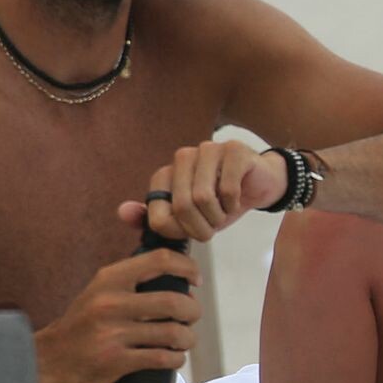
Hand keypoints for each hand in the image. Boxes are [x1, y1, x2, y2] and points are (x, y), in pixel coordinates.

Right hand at [33, 247, 202, 382]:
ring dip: (188, 339)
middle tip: (192, 317)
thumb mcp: (100, 290)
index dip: (187, 267)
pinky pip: (162, 358)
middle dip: (193, 311)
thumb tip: (179, 278)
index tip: (195, 280)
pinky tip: (175, 358)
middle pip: (174, 301)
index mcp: (110, 279)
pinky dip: (177, 359)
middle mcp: (111, 302)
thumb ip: (131, 279)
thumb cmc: (83, 323)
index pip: (160, 260)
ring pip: (173, 333)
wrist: (49, 359)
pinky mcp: (116, 361)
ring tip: (185, 340)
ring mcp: (113, 333)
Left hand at [125, 140, 287, 241]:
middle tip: (213, 227)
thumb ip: (155, 219)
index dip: (179, 233)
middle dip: (201, 227)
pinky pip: (227, 189)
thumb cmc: (221, 204)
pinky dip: (234, 204)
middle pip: (181, 207)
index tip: (194, 232)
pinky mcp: (233, 150)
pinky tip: (237, 199)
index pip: (158, 216)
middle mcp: (182, 157)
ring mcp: (208, 149)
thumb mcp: (189, 219)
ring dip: (218, 216)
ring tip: (224, 212)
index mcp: (165, 175)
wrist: (260, 185)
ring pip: (203, 198)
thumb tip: (122, 212)